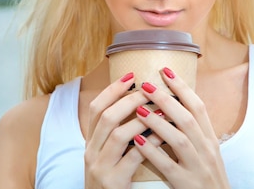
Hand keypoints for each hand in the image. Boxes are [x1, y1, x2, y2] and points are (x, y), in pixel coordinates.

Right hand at [84, 72, 155, 188]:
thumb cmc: (113, 181)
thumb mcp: (108, 156)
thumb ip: (117, 134)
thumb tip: (138, 104)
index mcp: (90, 143)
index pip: (96, 108)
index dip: (113, 90)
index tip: (131, 76)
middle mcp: (90, 153)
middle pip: (106, 116)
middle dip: (129, 100)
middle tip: (149, 89)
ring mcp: (99, 167)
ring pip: (118, 134)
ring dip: (141, 119)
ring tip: (160, 109)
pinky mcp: (113, 182)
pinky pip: (133, 157)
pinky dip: (149, 143)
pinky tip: (163, 136)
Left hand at [133, 68, 231, 188]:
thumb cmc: (207, 178)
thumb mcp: (207, 152)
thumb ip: (194, 131)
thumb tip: (174, 106)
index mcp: (210, 139)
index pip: (198, 107)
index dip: (182, 87)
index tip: (166, 71)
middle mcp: (206, 150)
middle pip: (187, 118)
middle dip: (166, 99)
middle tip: (146, 85)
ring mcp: (197, 167)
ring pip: (179, 139)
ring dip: (158, 122)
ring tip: (139, 109)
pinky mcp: (186, 183)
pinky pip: (167, 165)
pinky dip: (152, 152)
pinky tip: (137, 142)